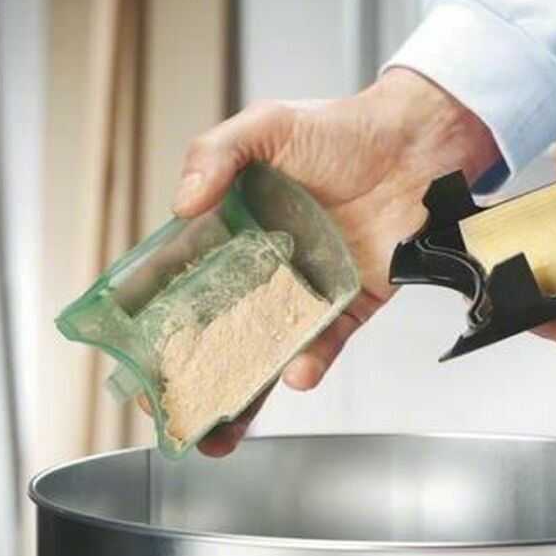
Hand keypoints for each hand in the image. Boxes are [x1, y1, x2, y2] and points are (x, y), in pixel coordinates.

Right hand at [171, 68, 500, 454]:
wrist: (419, 141)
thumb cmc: (344, 127)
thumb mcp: (266, 126)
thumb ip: (215, 154)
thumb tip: (181, 204)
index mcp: (235, 227)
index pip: (186, 281)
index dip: (159, 321)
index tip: (136, 358)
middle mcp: (267, 265)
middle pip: (223, 330)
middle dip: (196, 374)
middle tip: (173, 409)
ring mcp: (308, 288)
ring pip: (268, 350)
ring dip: (246, 392)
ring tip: (222, 429)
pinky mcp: (352, 302)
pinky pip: (327, 342)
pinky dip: (311, 361)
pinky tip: (295, 373)